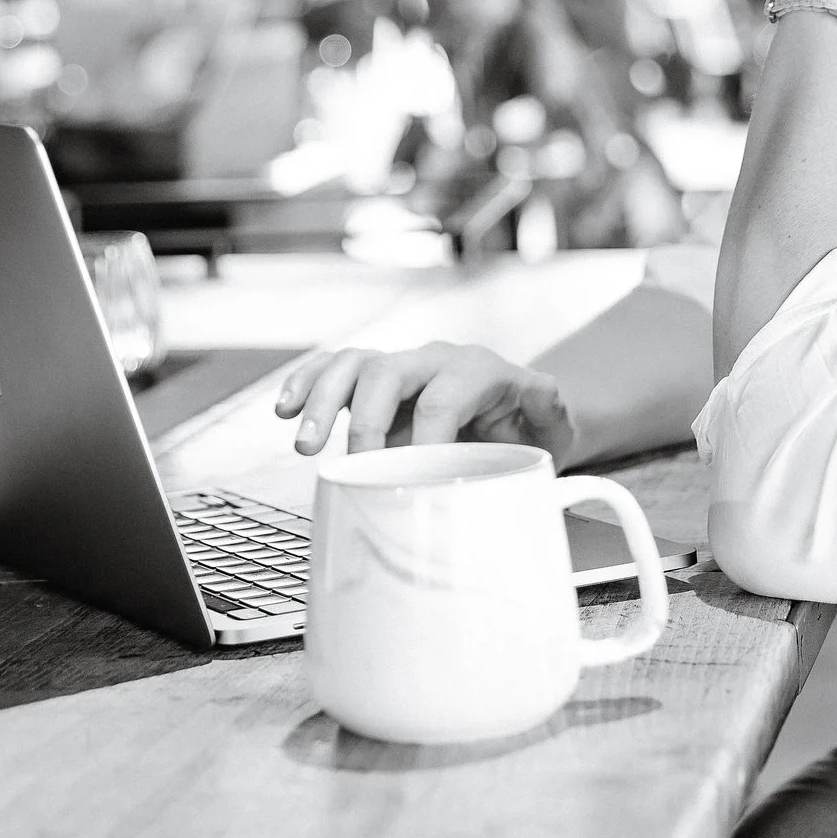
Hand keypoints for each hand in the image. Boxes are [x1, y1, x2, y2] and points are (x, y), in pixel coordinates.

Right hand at [273, 342, 575, 460]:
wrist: (518, 413)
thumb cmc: (530, 425)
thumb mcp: (552, 421)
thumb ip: (548, 408)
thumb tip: (543, 395)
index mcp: (477, 370)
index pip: (441, 397)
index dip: (422, 437)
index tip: (410, 477)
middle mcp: (432, 360)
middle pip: (387, 373)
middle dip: (364, 420)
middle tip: (355, 467)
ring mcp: (400, 367)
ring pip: (352, 366)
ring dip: (322, 401)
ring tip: (304, 445)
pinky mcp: (373, 381)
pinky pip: (333, 371)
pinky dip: (306, 385)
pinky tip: (284, 411)